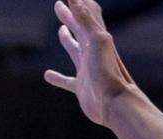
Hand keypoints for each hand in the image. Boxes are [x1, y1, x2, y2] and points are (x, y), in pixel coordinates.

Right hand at [44, 0, 136, 126]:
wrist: (114, 104)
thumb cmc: (108, 72)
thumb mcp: (97, 40)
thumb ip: (85, 19)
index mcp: (96, 39)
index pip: (88, 15)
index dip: (79, 3)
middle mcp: (92, 53)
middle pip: (79, 30)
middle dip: (70, 16)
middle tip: (58, 5)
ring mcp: (86, 70)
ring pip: (74, 51)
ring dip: (67, 40)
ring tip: (60, 31)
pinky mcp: (81, 88)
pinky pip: (67, 81)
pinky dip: (57, 77)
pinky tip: (47, 75)